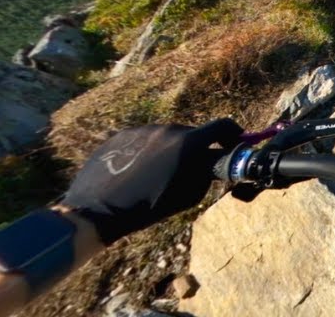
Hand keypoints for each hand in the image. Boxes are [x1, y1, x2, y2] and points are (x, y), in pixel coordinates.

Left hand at [62, 119, 242, 243]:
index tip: (235, 142)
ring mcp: (142, 129)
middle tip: (190, 168)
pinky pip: (143, 139)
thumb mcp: (188, 196)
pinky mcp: (123, 134)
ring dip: (169, 150)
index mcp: (187, 142)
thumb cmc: (149, 207)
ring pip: (165, 136)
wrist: (100, 208)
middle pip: (191, 133)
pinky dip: (147, 151)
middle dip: (195, 148)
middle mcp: (167, 129)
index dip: (233, 133)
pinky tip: (137, 170)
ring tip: (157, 173)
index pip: (221, 126)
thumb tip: (213, 162)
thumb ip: (205, 174)